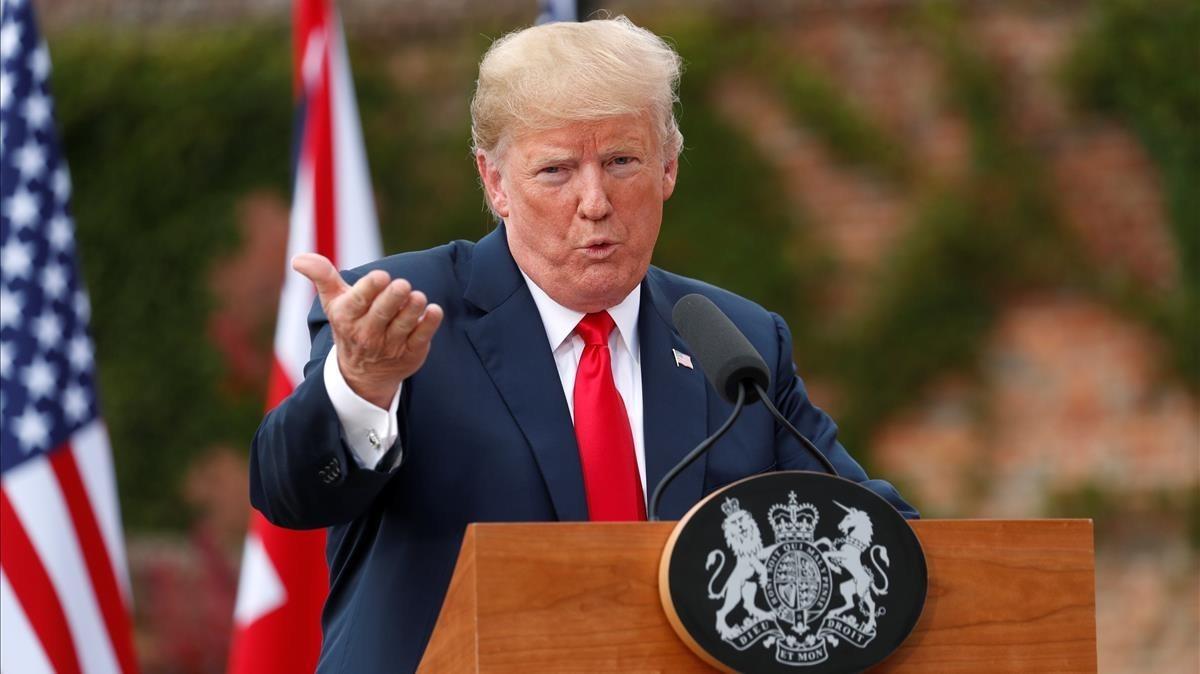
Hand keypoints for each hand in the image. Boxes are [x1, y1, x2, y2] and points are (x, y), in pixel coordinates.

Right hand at [292, 253, 443, 407]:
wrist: (362, 373)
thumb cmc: (350, 324)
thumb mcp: (333, 301)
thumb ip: (322, 276)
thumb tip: (298, 258)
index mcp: (347, 317)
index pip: (358, 301)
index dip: (370, 288)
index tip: (381, 276)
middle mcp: (367, 333)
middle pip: (382, 313)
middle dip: (393, 298)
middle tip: (403, 284)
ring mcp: (390, 345)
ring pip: (403, 325)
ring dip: (412, 309)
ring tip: (418, 297)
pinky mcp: (411, 353)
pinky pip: (421, 338)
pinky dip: (429, 324)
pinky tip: (435, 311)